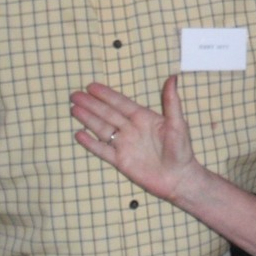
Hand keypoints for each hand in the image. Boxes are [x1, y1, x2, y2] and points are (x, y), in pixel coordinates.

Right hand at [70, 76, 199, 201]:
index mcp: (144, 118)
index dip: (106, 95)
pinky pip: (102, 150)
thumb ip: (171, 102)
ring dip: (88, 119)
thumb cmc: (181, 150)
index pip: (121, 103)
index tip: (91, 86)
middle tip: (75, 95)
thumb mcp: (178, 123)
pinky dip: (91, 143)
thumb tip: (173, 77)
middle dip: (91, 104)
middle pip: (107, 114)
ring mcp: (125, 145)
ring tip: (74, 109)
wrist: (178, 178)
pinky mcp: (121, 161)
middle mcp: (132, 129)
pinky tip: (80, 134)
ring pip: (102, 129)